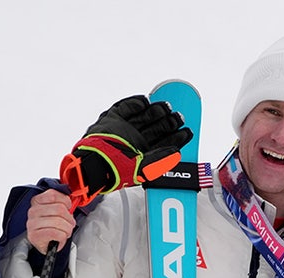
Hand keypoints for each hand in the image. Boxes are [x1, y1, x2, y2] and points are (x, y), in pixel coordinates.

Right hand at [26, 189, 76, 253]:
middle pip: (59, 209)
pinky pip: (57, 233)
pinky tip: (59, 237)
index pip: (53, 195)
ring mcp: (32, 223)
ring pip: (59, 221)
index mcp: (37, 202)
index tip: (68, 208)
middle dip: (69, 218)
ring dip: (67, 229)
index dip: (66, 202)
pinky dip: (63, 237)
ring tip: (65, 232)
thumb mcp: (57, 212)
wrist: (46, 244)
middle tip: (69, 223)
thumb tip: (70, 202)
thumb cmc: (52, 227)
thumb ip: (62, 203)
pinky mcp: (34, 236)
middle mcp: (33, 211)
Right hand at [60, 95, 192, 207]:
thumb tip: (176, 152)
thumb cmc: (116, 170)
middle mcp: (134, 139)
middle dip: (168, 122)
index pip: (163, 141)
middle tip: (178, 116)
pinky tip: (145, 101)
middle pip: (155, 126)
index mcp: (143, 152)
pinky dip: (135, 103)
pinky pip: (125, 108)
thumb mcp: (144, 169)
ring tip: (166, 107)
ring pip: (144, 116)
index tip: (187, 131)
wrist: (96, 163)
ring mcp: (124, 128)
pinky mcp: (112, 120)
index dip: (176, 136)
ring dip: (155, 111)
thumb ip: (160, 159)